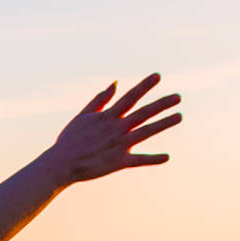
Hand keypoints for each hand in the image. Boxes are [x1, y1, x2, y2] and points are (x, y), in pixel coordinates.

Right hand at [43, 75, 180, 183]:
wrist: (60, 164)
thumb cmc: (70, 140)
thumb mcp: (83, 115)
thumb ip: (101, 99)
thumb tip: (115, 83)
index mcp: (108, 116)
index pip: (130, 97)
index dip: (145, 86)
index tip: (158, 76)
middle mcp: (116, 128)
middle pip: (143, 113)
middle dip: (161, 104)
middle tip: (178, 97)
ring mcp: (119, 145)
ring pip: (145, 132)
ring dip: (163, 124)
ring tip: (179, 116)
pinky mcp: (119, 162)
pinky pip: (139, 160)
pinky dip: (153, 159)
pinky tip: (167, 157)